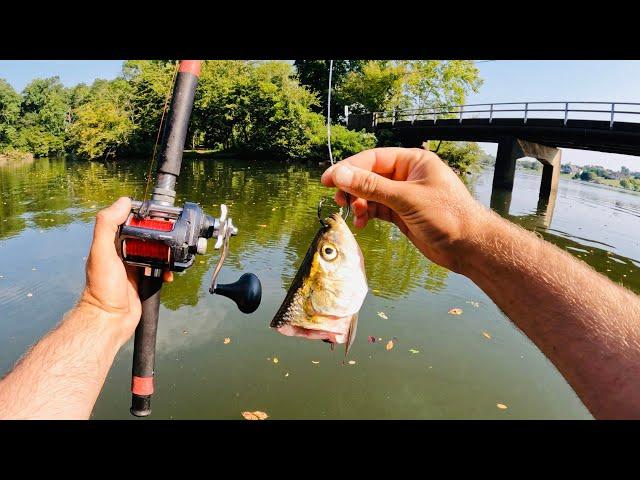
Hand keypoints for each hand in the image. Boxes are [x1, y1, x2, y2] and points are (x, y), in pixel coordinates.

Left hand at [78, 197, 172, 345]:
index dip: (144, 216)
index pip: (131, 222)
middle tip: (173, 234)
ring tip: (173, 254)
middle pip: (147, 237)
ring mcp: (135, 267)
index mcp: (112, 243)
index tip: (159, 215)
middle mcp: (124, 253)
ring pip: (156, 253)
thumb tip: (124, 201)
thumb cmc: (102, 288)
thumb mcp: (102, 252)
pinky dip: (167, 270)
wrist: (110, 320)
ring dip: (166, 254)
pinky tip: (169, 274)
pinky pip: (161, 270)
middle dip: (161, 236)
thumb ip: (107, 225)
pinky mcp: (145, 280)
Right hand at [321, 147, 491, 272]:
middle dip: (353, 187)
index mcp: (413, 161)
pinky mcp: (402, 214)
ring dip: (359, 203)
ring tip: (354, 215)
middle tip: (339, 200)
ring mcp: (404, 196)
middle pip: (370, 175)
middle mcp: (407, 175)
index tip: (328, 179)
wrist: (470, 247)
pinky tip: (362, 223)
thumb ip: (372, 186)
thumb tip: (340, 174)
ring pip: (371, 194)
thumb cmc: (448, 216)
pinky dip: (367, 215)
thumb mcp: (406, 199)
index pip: (373, 159)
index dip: (349, 168)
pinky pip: (378, 209)